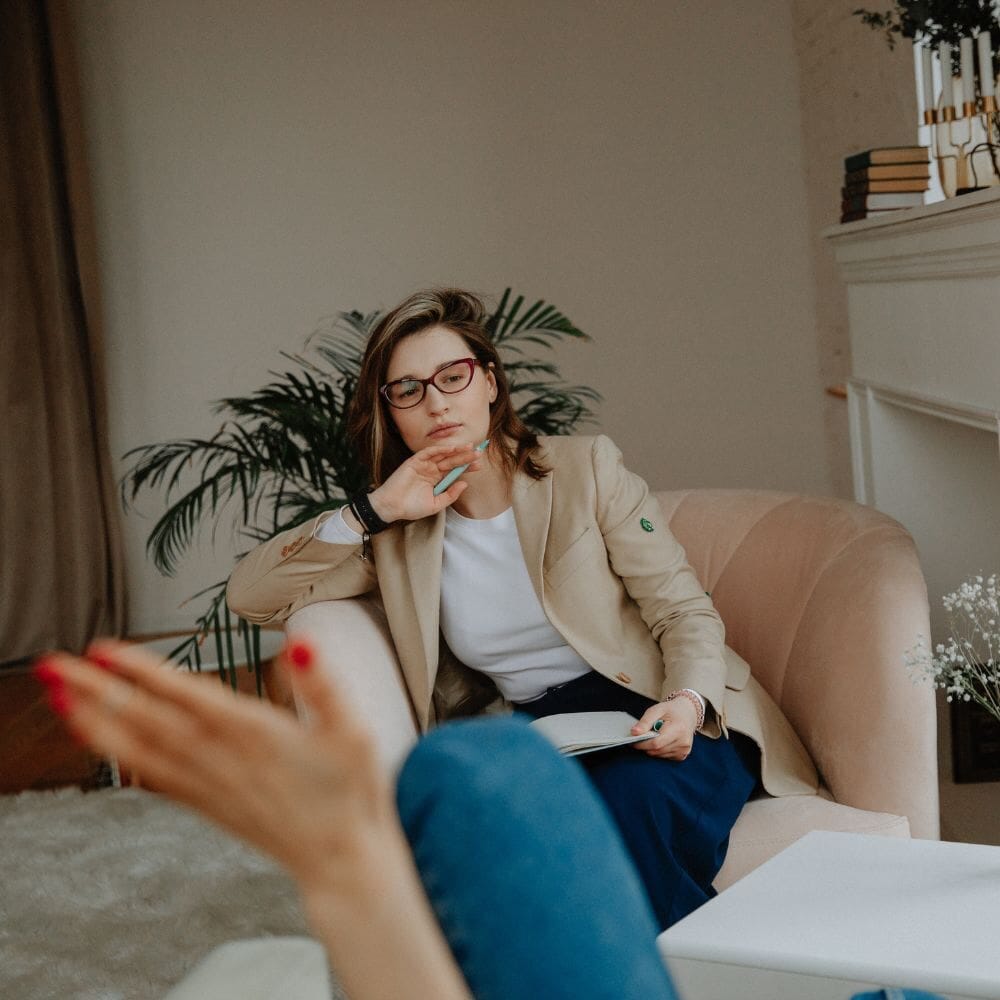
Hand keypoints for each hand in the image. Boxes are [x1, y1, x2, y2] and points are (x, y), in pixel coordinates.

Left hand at [35, 640, 472, 999]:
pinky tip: (99, 739)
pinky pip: (151, 775)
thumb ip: (322, 683)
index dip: (144, 672)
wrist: (339, 859)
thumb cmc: (348, 792)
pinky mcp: (205, 802)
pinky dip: (117, 754)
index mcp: (255, 736)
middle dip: (97, 691)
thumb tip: (299, 640)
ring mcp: (208, 784)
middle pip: (147, 721)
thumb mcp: (353, 730)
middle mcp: (221, 760)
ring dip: (94, 722)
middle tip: (54, 665)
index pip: (187, 696)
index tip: (105, 649)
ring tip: (59, 697)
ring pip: (139, 750)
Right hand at [368, 442, 483, 522]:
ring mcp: (423, 465)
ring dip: (455, 451)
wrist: (392, 507)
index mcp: (437, 480)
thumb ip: (451, 495)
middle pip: (452, 461)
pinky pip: (428, 452)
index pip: (455, 471)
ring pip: (442, 455)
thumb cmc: (412, 507)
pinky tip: (451, 449)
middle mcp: (432, 470)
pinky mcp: (414, 461)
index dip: (467, 467)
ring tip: (469, 448)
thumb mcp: (436, 504)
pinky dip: (439, 449)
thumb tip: (465, 483)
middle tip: (479, 453)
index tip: (479, 465)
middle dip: (465, 457)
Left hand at [630, 698, 697, 759]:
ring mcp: (684, 750)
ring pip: (659, 755)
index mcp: (678, 729)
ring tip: (651, 737)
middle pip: (657, 751)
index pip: (656, 743)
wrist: (687, 713)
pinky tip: (660, 741)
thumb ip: (645, 721)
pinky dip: (659, 751)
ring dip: (651, 749)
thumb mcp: (657, 710)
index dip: (642, 744)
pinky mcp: (682, 755)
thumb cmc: (670, 710)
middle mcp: (683, 742)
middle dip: (645, 746)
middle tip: (639, 738)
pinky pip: (664, 757)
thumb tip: (634, 733)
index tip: (632, 741)